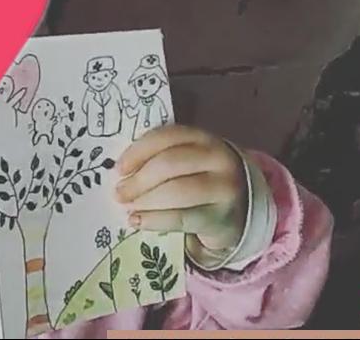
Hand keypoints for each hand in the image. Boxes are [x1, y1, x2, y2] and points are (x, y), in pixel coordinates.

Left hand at [115, 125, 246, 252]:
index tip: (118, 168)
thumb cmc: (202, 180)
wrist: (240, 209)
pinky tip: (137, 221)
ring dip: (145, 200)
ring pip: (176, 191)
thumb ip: (160, 158)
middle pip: (170, 164)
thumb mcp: (188, 160)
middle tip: (119, 193)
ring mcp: (223, 188)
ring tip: (128, 207)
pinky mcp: (220, 217)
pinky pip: (182, 218)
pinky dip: (155, 220)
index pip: (167, 137)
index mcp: (204, 139)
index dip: (139, 151)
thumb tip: (122, 172)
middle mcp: (218, 159)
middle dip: (139, 180)